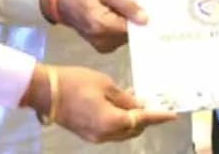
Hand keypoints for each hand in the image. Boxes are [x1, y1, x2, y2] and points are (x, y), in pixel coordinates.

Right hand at [22, 64, 177, 142]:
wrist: (45, 91)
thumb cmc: (76, 82)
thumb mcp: (105, 84)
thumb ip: (124, 98)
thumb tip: (138, 105)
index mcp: (112, 122)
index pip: (142, 120)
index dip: (159, 116)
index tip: (172, 114)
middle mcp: (106, 135)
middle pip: (134, 129)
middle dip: (146, 118)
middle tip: (156, 103)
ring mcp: (96, 137)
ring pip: (123, 131)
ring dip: (133, 119)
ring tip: (139, 100)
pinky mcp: (88, 134)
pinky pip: (111, 130)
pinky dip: (120, 120)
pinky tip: (122, 104)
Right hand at [42, 0, 145, 52]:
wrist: (62, 2)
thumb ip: (127, 4)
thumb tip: (146, 19)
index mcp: (102, 26)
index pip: (132, 29)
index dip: (141, 19)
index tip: (146, 9)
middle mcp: (103, 41)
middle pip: (131, 35)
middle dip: (134, 21)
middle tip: (128, 5)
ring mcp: (102, 47)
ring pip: (127, 38)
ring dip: (127, 24)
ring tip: (118, 10)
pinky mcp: (103, 48)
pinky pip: (120, 39)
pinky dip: (121, 29)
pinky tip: (115, 17)